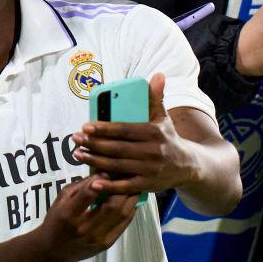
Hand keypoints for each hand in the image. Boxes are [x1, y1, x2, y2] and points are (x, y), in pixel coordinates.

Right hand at [34, 178, 138, 261]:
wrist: (53, 251)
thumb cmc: (55, 221)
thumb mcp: (61, 199)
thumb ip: (80, 186)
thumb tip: (102, 174)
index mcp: (70, 214)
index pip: (90, 192)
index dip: (101, 179)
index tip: (107, 171)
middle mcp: (85, 227)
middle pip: (112, 204)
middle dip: (122, 187)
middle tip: (127, 175)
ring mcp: (98, 238)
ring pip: (122, 214)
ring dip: (131, 198)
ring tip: (134, 186)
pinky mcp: (107, 244)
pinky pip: (124, 224)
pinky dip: (130, 211)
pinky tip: (131, 201)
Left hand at [73, 73, 193, 194]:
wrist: (187, 166)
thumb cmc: (168, 138)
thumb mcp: (163, 118)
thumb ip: (156, 98)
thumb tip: (158, 75)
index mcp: (153, 133)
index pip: (124, 130)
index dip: (104, 129)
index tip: (85, 126)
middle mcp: (152, 151)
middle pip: (117, 148)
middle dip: (94, 144)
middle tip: (75, 139)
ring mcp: (149, 170)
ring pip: (117, 166)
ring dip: (95, 161)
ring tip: (78, 154)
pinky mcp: (147, 185)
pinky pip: (125, 186)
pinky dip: (109, 185)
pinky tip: (93, 181)